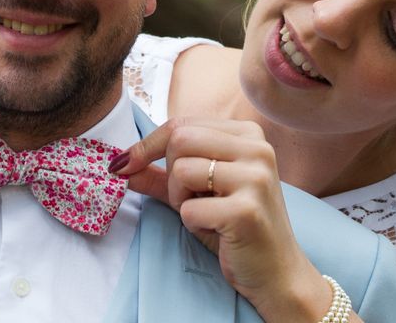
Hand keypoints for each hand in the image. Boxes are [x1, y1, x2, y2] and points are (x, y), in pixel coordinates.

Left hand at [112, 117, 340, 322]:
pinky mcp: (247, 211)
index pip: (181, 123)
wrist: (276, 273)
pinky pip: (189, 209)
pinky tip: (217, 230)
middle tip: (187, 197)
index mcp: (247, 134)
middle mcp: (257, 148)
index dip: (147, 145)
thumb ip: (159, 175)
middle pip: (179, 139)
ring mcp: (255, 178)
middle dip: (169, 173)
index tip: (125, 164)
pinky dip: (192, 223)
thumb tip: (119, 164)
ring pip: (181, 171)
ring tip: (205, 213)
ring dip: (180, 199)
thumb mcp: (196, 192)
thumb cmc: (234, 226)